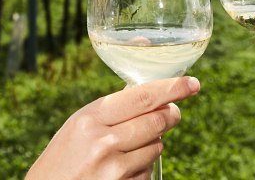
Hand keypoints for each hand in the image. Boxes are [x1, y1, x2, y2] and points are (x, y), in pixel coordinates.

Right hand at [27, 76, 200, 179]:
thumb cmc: (62, 160)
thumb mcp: (78, 127)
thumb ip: (112, 110)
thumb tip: (155, 91)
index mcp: (90, 118)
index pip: (142, 96)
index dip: (172, 88)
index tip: (192, 84)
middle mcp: (104, 142)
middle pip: (158, 121)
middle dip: (170, 115)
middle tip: (171, 113)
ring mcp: (115, 170)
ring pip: (157, 147)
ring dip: (152, 145)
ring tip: (128, 148)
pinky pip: (148, 173)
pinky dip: (142, 169)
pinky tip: (121, 171)